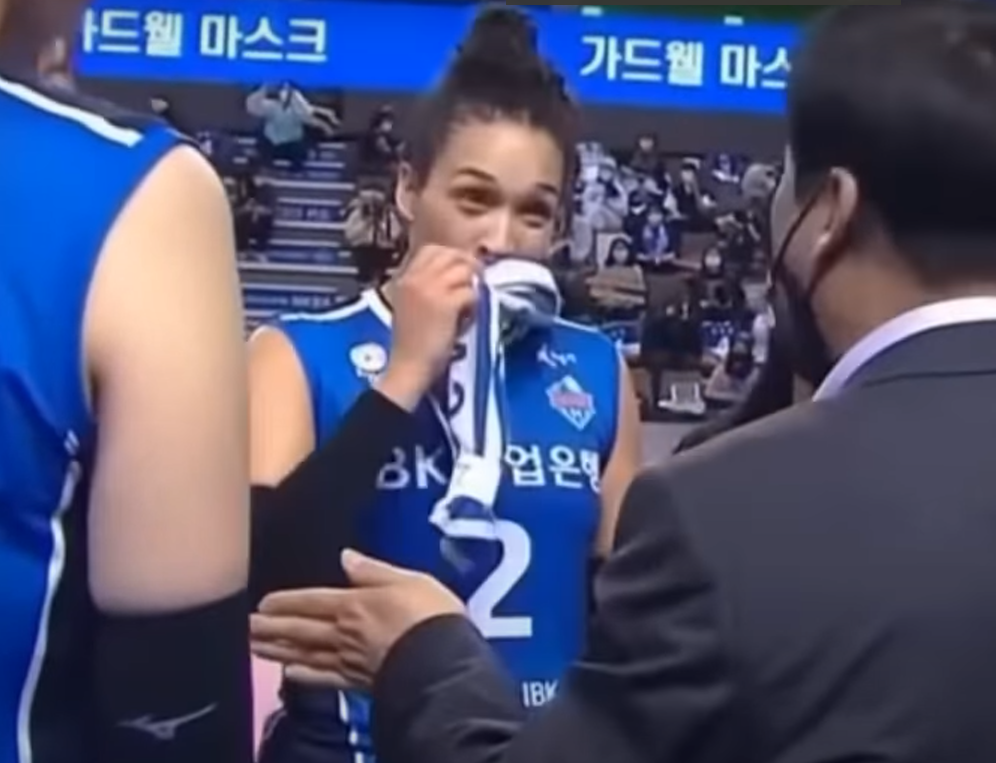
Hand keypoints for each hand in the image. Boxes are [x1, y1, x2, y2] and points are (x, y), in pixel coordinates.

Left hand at [250, 550, 463, 689]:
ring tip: (255, 647)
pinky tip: (288, 674)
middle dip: (271, 627)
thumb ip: (373, 570)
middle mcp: (344, 633)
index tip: (263, 604)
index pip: (312, 601)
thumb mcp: (408, 579)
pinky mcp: (357, 683)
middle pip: (300, 629)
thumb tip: (345, 556)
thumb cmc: (430, 615)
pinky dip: (303, 676)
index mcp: (354, 604)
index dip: (287, 602)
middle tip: (246, 627)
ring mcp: (348, 660)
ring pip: (305, 654)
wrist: (443, 661)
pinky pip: (323, 679)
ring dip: (277, 650)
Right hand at [376, 246, 479, 409]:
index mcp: (405, 278)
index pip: (432, 250)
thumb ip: (425, 286)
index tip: (460, 271)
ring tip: (469, 303)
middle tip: (475, 281)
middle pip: (451, 255)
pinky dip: (474, 304)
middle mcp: (416, 278)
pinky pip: (470, 292)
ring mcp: (430, 289)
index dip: (451, 256)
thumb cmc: (411, 342)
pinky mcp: (446, 304)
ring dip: (471, 285)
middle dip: (467, 265)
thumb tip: (455, 273)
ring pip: (463, 271)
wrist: (409, 365)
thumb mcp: (410, 305)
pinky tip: (468, 317)